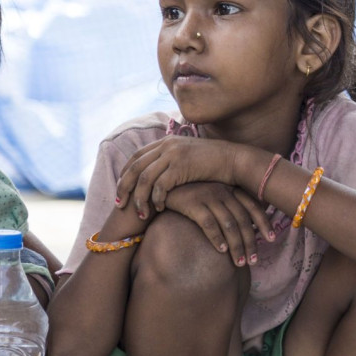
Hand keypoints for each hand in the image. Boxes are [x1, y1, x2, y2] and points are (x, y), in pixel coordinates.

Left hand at [115, 136, 239, 218]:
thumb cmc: (215, 164)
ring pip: (144, 178)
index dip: (125, 175)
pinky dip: (156, 199)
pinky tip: (160, 208)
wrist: (235, 160)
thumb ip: (172, 161)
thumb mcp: (189, 157)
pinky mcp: (182, 166)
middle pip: (134, 168)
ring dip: (139, 198)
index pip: (136, 157)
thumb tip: (158, 175)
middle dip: (124, 188)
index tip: (122, 191)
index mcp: (166, 141)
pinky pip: (160, 185)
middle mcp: (167, 145)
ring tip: (140, 214)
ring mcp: (174, 154)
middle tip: (120, 205)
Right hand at [163, 182, 272, 266]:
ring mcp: (208, 196)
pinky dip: (217, 238)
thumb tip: (250, 227)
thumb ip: (229, 208)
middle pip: (243, 220)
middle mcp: (222, 191)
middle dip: (250, 242)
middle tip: (254, 260)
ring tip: (239, 263)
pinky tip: (222, 251)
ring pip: (229, 224)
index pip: (253, 206)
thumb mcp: (213, 197)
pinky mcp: (192, 203)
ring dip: (236, 246)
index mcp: (230, 189)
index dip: (264, 223)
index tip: (272, 239)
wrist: (161, 187)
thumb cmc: (191, 196)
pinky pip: (209, 223)